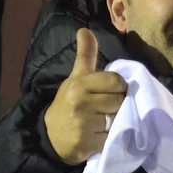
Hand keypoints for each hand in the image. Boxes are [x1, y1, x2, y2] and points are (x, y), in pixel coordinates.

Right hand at [43, 28, 127, 165]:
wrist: (51, 136)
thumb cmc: (69, 103)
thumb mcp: (76, 78)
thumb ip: (85, 55)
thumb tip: (85, 29)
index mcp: (79, 84)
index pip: (117, 81)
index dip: (119, 88)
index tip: (111, 92)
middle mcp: (80, 102)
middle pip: (120, 101)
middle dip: (118, 106)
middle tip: (105, 109)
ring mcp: (84, 124)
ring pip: (118, 119)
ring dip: (115, 123)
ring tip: (102, 123)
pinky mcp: (88, 143)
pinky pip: (113, 138)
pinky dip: (109, 139)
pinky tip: (98, 136)